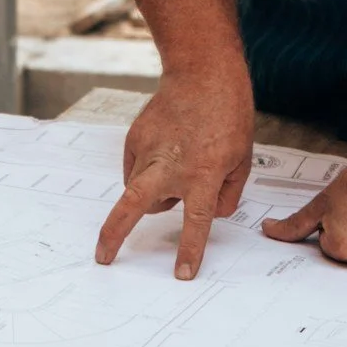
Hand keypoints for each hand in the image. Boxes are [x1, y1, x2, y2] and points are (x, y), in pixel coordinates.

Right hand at [95, 73, 253, 278]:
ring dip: (153, 192)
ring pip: (140, 190)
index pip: (196, 222)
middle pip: (134, 207)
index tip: (181, 274)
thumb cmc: (229, 115)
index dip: (189, 251)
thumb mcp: (243, 159)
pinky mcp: (134, 138)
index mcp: (203, 174)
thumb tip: (209, 215)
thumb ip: (227, 194)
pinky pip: (137, 169)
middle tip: (103, 255)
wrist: (203, 72)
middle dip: (115, 234)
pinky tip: (167, 150)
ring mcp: (148, 151)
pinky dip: (149, 170)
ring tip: (177, 165)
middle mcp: (171, 166)